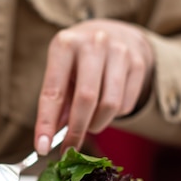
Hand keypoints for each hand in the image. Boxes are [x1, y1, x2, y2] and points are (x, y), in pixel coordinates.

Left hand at [34, 19, 154, 154]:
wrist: (115, 31)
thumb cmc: (79, 58)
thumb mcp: (61, 69)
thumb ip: (57, 101)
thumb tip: (50, 138)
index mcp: (65, 45)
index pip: (53, 92)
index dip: (46, 123)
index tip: (41, 147)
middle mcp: (93, 43)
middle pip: (86, 99)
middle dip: (77, 131)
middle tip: (70, 149)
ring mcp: (119, 52)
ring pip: (110, 105)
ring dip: (97, 124)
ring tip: (90, 122)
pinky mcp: (138, 63)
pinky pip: (126, 104)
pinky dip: (114, 115)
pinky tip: (106, 105)